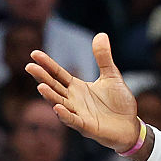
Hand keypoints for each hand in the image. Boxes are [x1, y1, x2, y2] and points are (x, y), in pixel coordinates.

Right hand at [25, 33, 139, 151]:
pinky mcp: (86, 126)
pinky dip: (65, 115)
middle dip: (42, 78)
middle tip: (30, 66)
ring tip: (40, 86)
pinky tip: (58, 108)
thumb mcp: (111, 76)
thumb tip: (101, 34)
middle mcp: (73, 100)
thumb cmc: (118, 102)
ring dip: (50, 96)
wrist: (130, 125)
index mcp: (77, 87)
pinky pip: (73, 120)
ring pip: (60, 103)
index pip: (58, 74)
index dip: (47, 64)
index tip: (34, 53)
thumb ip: (103, 58)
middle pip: (55, 87)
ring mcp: (78, 113)